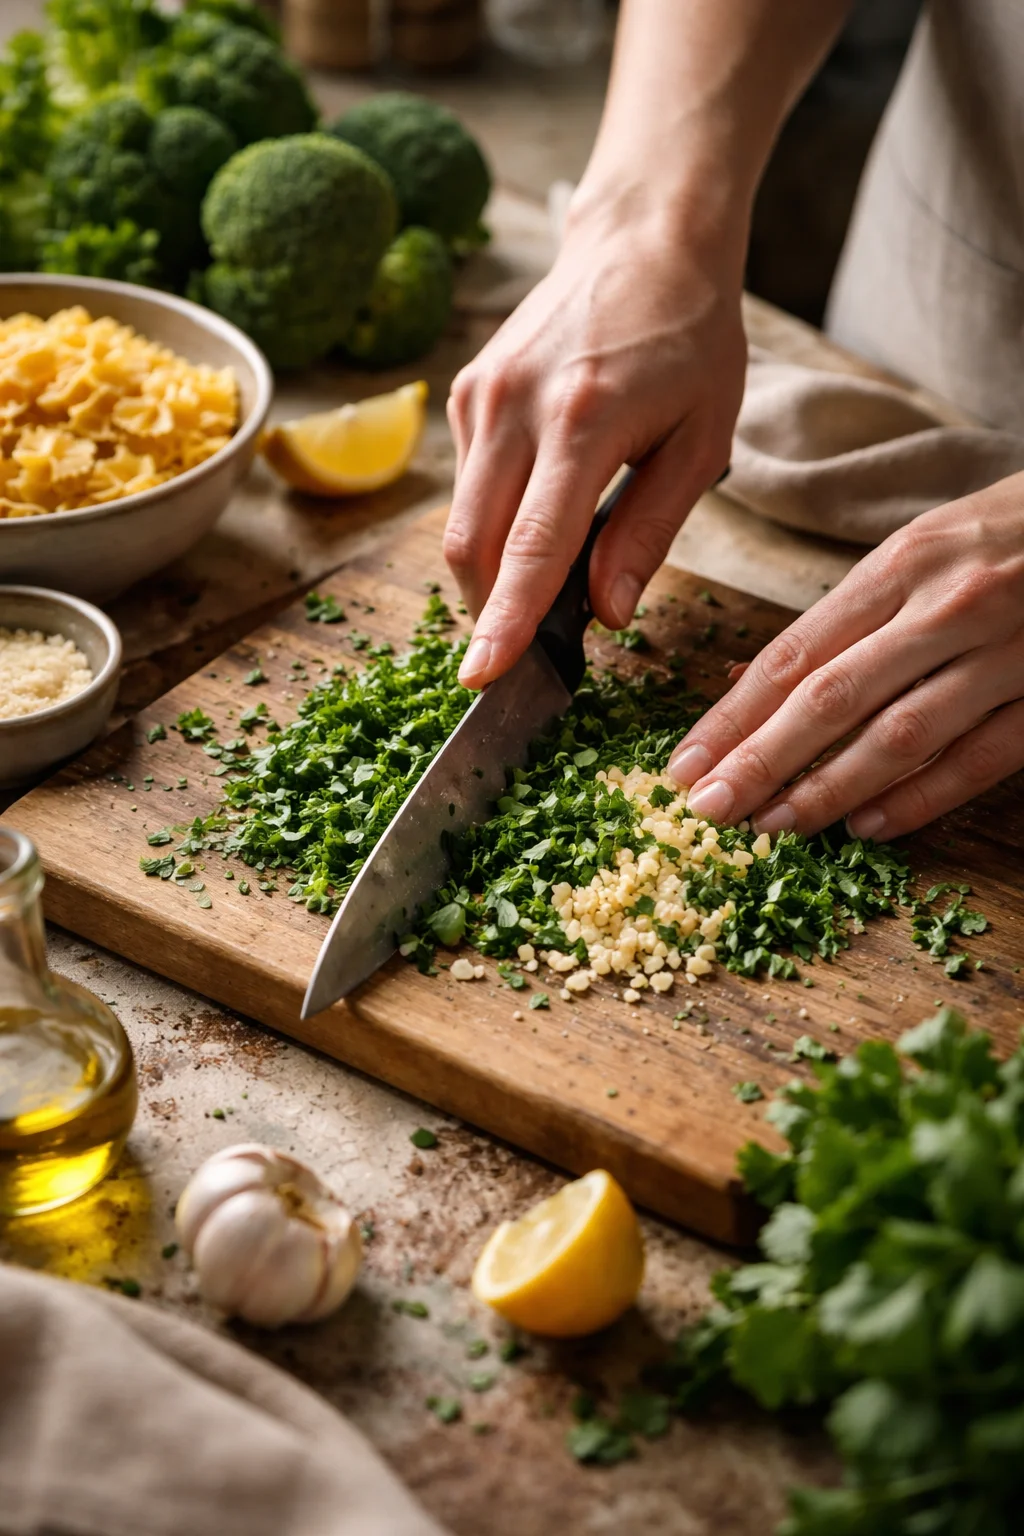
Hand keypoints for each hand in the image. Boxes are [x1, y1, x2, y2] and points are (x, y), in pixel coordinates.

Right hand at [445, 200, 743, 688]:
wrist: (645, 237)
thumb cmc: (691, 339)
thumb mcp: (701, 440)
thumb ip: (650, 532)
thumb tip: (606, 612)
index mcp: (582, 422)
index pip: (530, 547)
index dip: (505, 623)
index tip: (482, 679)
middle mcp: (513, 407)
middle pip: (470, 547)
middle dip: (489, 612)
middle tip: (529, 653)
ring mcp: (478, 396)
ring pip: (459, 523)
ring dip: (490, 573)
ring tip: (547, 583)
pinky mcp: (465, 392)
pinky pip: (467, 486)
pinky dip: (493, 524)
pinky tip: (540, 515)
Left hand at [668, 479, 1023, 839]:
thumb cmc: (1005, 534)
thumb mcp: (918, 550)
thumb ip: (841, 619)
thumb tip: (742, 679)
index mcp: (902, 565)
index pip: (795, 654)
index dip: (733, 716)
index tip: (685, 765)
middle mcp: (946, 607)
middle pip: (833, 698)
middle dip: (761, 760)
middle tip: (710, 809)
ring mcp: (1004, 652)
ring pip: (901, 735)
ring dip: (829, 788)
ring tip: (773, 825)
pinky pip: (979, 758)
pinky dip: (920, 798)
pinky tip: (867, 827)